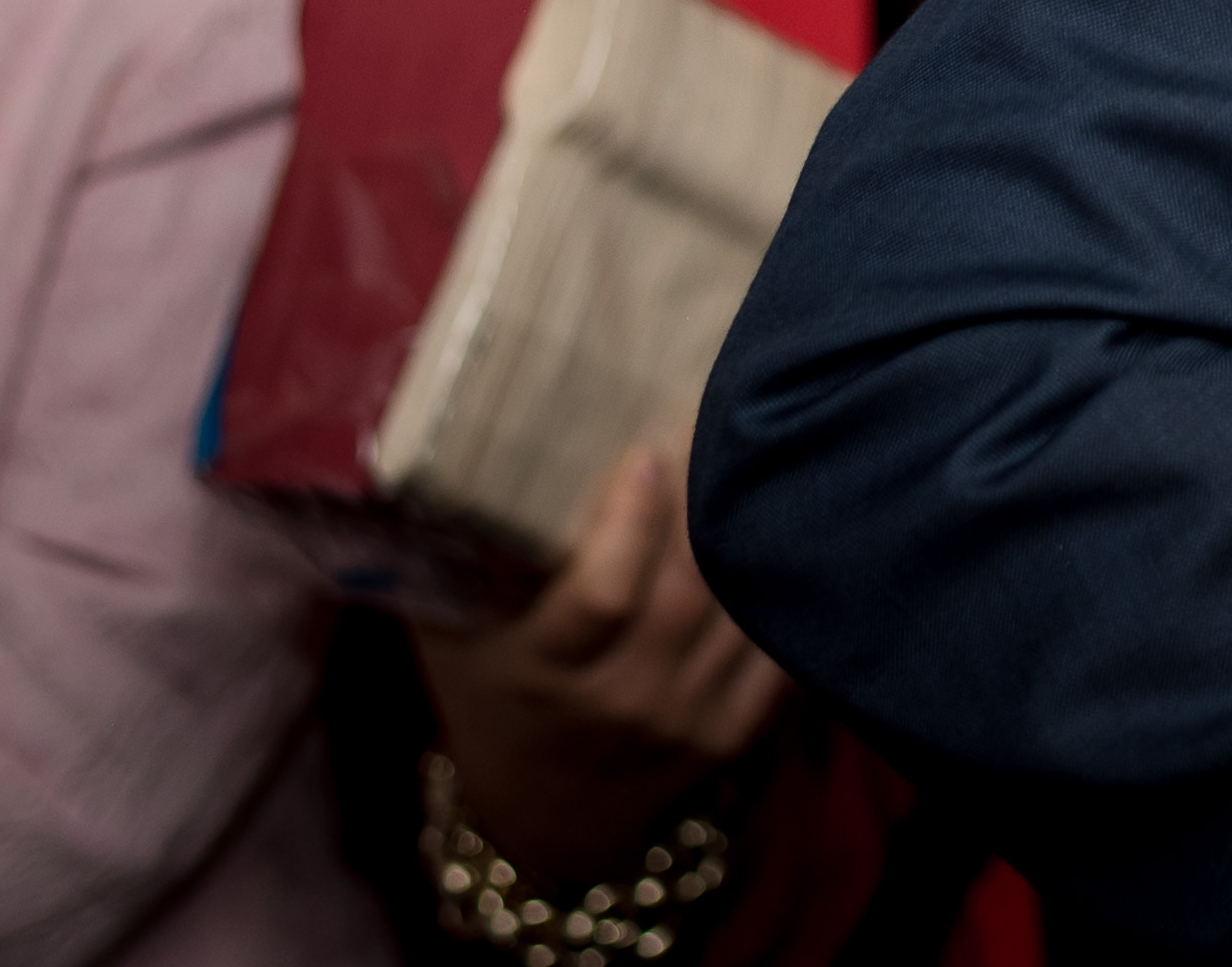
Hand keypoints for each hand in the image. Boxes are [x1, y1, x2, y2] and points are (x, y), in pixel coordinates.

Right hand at [412, 446, 787, 884]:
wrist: (540, 812)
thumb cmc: (491, 692)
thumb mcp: (451, 632)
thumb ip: (450, 552)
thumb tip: (445, 446)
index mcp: (539, 672)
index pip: (600, 597)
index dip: (629, 524)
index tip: (644, 453)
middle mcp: (614, 702)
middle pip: (683, 595)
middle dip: (704, 500)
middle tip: (720, 418)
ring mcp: (679, 722)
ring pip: (737, 614)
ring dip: (752, 531)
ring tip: (757, 455)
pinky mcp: (729, 734)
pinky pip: (777, 651)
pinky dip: (786, 589)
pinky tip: (785, 527)